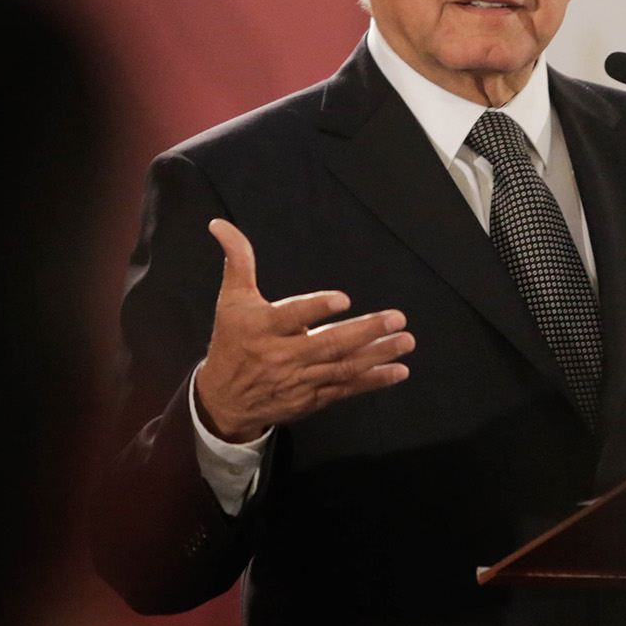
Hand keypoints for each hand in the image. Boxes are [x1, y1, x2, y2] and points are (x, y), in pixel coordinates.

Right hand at [194, 218, 412, 442]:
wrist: (224, 401)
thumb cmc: (232, 342)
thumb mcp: (232, 300)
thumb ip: (238, 260)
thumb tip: (220, 224)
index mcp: (262, 328)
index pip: (291, 317)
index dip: (316, 309)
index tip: (344, 299)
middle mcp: (282, 356)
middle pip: (327, 345)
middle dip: (364, 332)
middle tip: (396, 318)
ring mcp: (299, 380)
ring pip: (342, 367)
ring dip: (377, 355)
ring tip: (405, 341)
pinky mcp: (312, 399)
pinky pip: (346, 389)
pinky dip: (373, 381)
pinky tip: (398, 370)